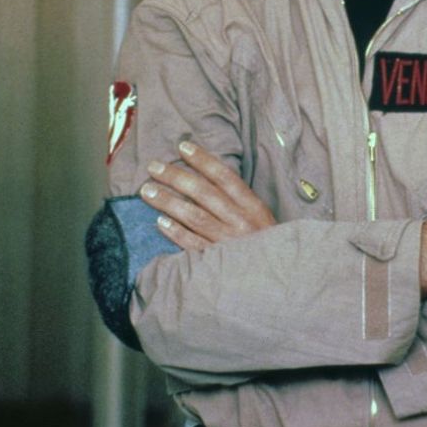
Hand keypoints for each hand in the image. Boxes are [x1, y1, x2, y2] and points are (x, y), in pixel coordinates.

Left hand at [140, 141, 275, 251]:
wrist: (279, 279)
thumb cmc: (265, 246)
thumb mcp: (261, 219)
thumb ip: (239, 200)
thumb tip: (205, 176)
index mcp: (254, 208)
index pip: (225, 177)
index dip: (203, 160)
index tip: (182, 147)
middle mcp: (241, 222)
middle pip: (204, 193)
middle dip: (177, 177)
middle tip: (153, 167)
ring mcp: (229, 243)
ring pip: (194, 216)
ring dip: (168, 201)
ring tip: (147, 190)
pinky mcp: (218, 264)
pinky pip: (193, 245)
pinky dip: (176, 232)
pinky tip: (159, 221)